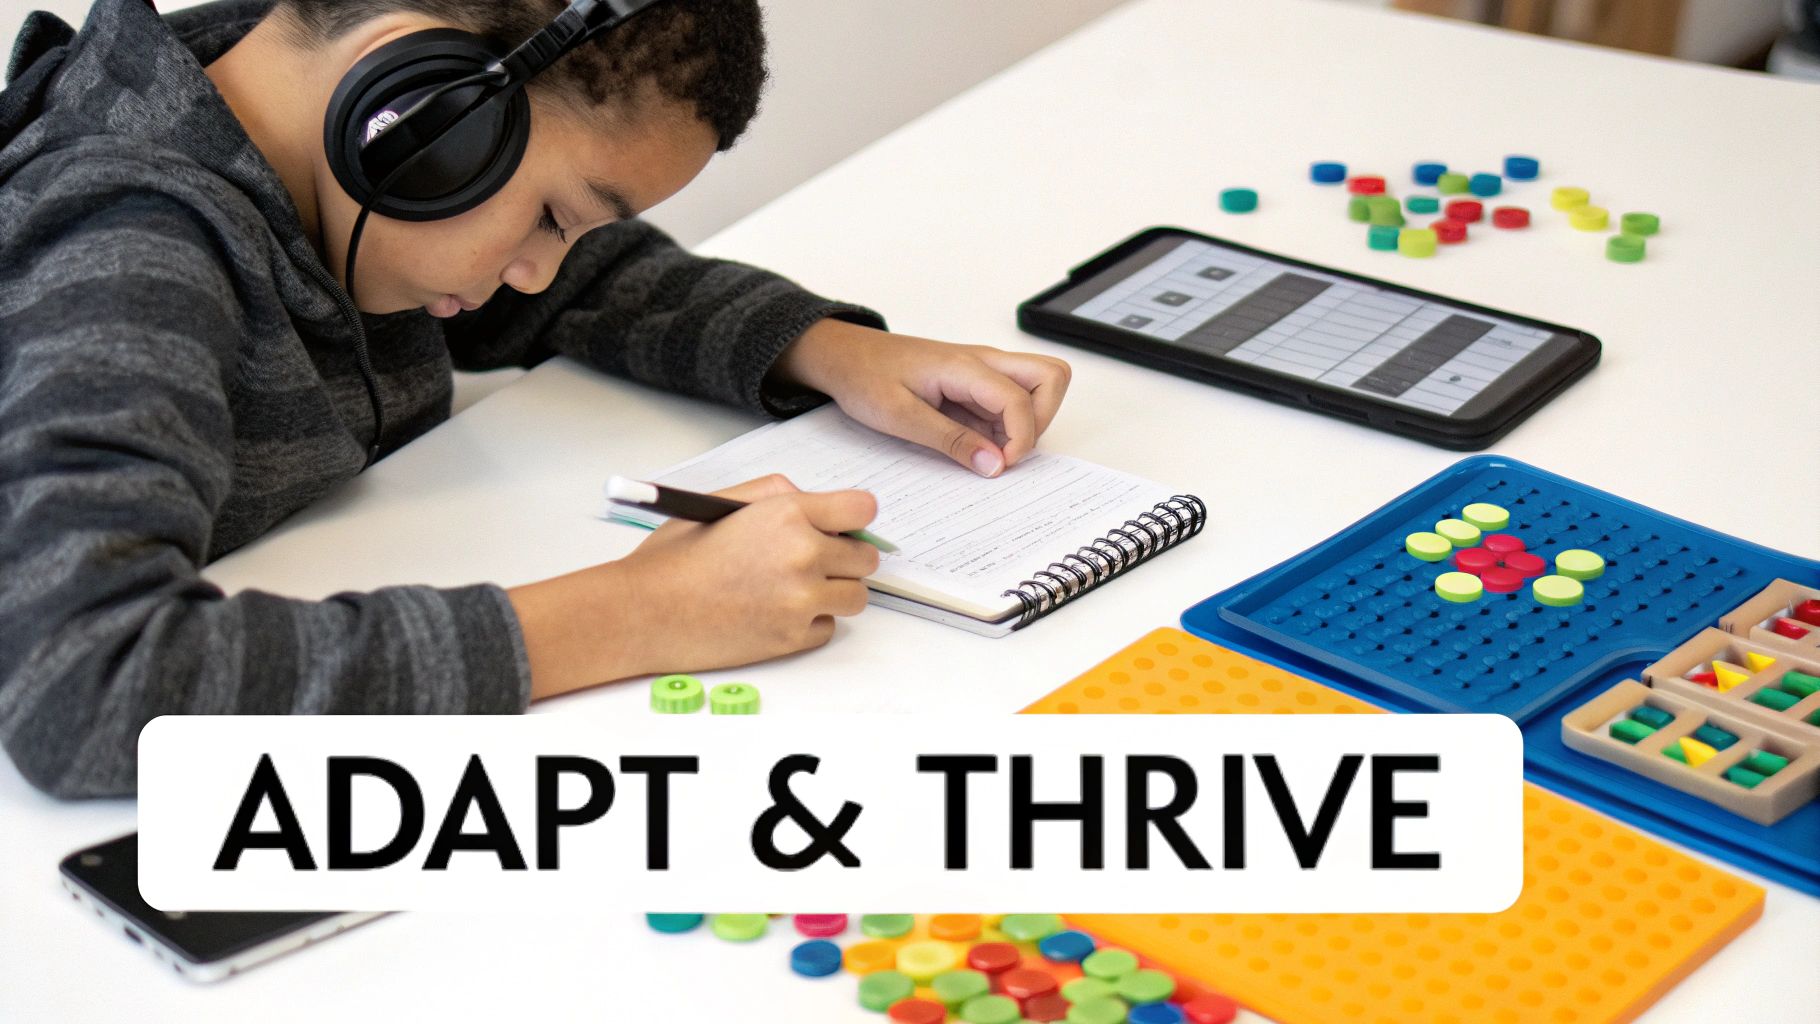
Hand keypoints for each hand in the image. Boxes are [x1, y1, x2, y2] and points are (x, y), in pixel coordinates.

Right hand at [508, 475, 879, 698]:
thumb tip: (812, 498)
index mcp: (787, 514)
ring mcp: (800, 601)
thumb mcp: (720, 503)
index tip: (843, 527)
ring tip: (795, 589)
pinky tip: (775, 613)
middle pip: (865, 559)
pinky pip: (828, 628)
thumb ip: (773, 493)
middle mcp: (802, 556)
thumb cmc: (674, 558)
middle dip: (845, 558)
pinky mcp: (792, 638)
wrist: (644, 612)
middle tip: (814, 561)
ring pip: (856, 597)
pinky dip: (810, 623)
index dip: (853, 519)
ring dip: (834, 592)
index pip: (863, 509)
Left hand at [771, 319, 1071, 476]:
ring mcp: (981, 372)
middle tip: (1008, 452)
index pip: (1022, 399)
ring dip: (1025, 425)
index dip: (1021, 438)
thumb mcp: (901, 417)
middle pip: (1051, 377)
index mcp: (966, 366)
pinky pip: (1009, 404)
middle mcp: (983, 363)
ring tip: (988, 451)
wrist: (843, 356)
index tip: (999, 466)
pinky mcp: (974, 385)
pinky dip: (1005, 428)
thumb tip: (994, 465)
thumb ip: (951, 441)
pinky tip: (976, 446)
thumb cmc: (864, 377)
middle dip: (1042, 420)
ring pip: (1036, 390)